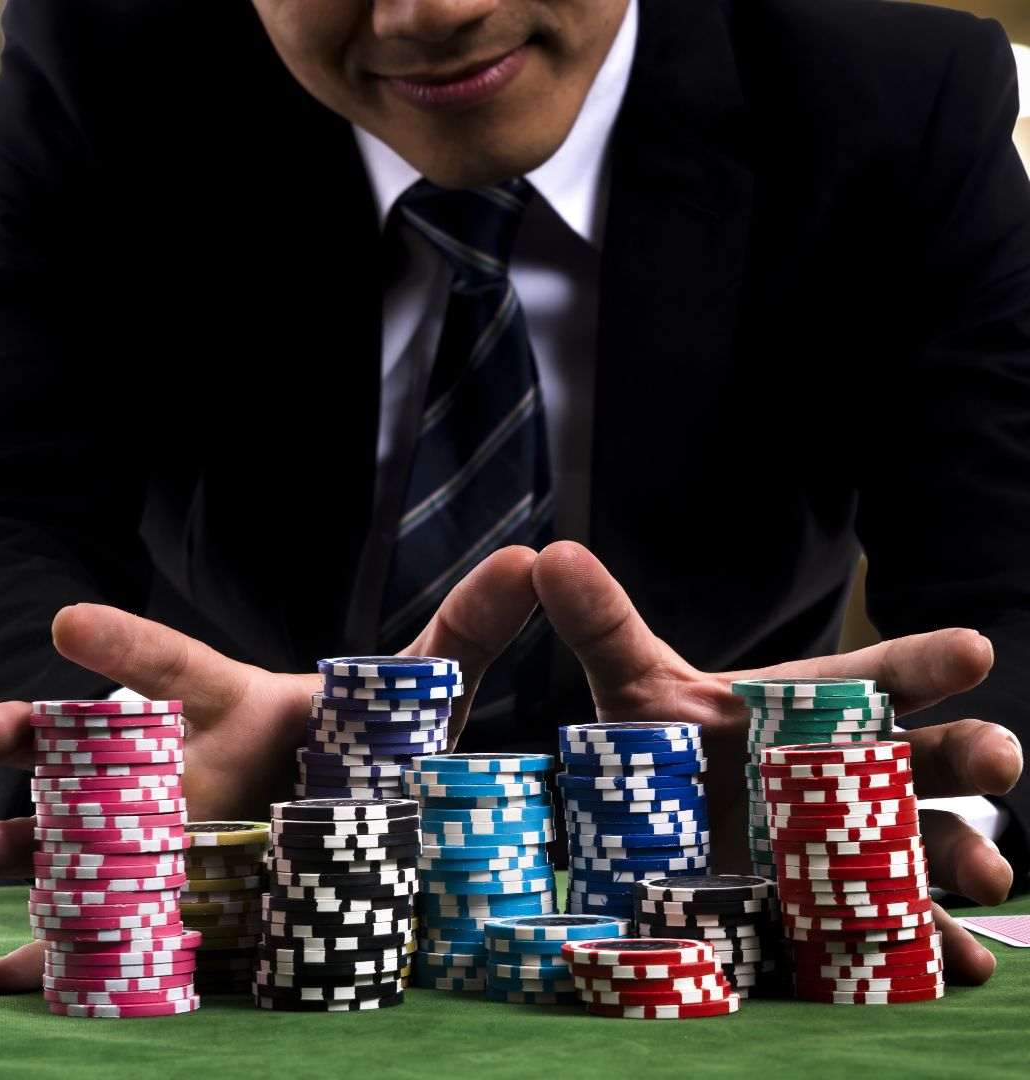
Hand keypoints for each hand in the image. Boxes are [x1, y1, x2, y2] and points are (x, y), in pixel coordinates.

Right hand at [0, 545, 539, 993]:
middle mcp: (189, 768)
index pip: (179, 671)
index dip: (128, 646)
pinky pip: (102, 934)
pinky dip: (55, 956)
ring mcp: (169, 838)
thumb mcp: (422, 695)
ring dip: (25, 839)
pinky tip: (9, 975)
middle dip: (41, 737)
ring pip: (78, 832)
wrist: (359, 830)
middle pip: (101, 750)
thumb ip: (467, 631)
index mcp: (240, 714)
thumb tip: (531, 555)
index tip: (70, 621)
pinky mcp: (172, 911)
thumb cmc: (372, 751)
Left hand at [532, 541, 1021, 985]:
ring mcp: (845, 846)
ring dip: (963, 854)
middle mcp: (840, 774)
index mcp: (805, 711)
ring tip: (990, 872)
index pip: (873, 677)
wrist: (647, 829)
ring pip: (922, 843)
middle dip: (964, 753)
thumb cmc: (660, 746)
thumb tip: (552, 555)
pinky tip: (959, 963)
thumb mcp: (630, 686)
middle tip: (999, 757)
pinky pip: (894, 928)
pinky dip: (930, 945)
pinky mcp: (832, 912)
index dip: (922, 661)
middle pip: (918, 757)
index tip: (973, 650)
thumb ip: (602, 625)